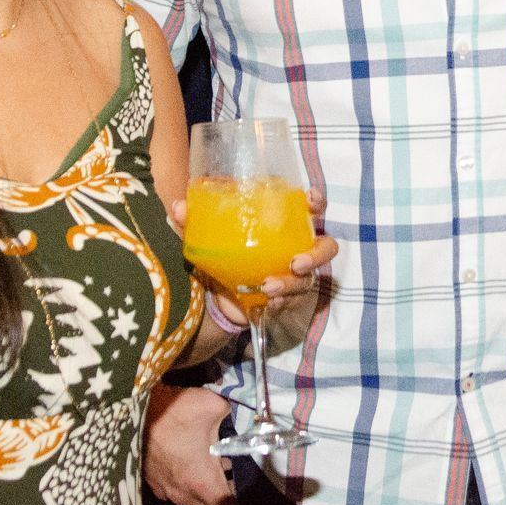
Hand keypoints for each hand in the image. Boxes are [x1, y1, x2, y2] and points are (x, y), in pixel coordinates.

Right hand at [143, 384, 258, 504]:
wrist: (130, 409)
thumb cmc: (175, 410)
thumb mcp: (215, 407)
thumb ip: (232, 416)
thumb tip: (232, 415)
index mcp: (203, 482)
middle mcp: (183, 494)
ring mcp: (165, 489)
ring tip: (225, 499)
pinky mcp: (151, 480)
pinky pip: (179, 492)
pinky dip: (194, 489)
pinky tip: (200, 470)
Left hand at [172, 187, 339, 325]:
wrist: (211, 294)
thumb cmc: (220, 252)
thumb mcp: (206, 236)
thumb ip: (193, 222)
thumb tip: (179, 207)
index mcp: (285, 224)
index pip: (312, 208)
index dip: (317, 202)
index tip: (311, 201)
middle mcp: (296, 248)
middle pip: (326, 248)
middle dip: (317, 255)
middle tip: (296, 262)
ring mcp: (293, 277)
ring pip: (308, 281)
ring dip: (291, 284)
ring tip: (268, 287)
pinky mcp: (283, 300)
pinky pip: (290, 303)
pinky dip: (279, 303)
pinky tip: (266, 303)